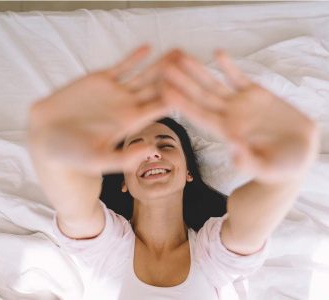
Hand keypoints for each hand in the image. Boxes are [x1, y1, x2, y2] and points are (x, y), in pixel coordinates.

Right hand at [27, 46, 179, 174]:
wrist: (47, 136)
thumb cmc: (71, 153)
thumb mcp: (97, 160)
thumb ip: (124, 158)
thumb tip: (153, 151)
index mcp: (131, 123)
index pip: (158, 107)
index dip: (174, 96)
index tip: (191, 86)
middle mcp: (127, 106)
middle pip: (156, 88)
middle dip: (174, 75)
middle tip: (192, 63)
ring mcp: (116, 92)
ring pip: (143, 75)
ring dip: (160, 63)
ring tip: (177, 51)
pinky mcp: (101, 80)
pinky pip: (121, 66)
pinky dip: (133, 57)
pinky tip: (147, 47)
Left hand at [163, 50, 319, 183]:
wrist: (297, 151)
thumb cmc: (281, 166)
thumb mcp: (266, 166)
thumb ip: (249, 160)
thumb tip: (234, 147)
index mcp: (225, 132)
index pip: (199, 115)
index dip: (182, 103)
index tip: (164, 91)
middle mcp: (228, 116)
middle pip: (200, 96)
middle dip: (183, 82)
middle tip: (164, 66)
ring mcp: (240, 103)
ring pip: (215, 83)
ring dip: (199, 70)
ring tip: (182, 56)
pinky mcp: (256, 93)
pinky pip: (238, 77)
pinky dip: (229, 65)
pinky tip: (217, 52)